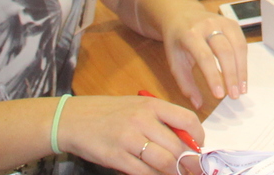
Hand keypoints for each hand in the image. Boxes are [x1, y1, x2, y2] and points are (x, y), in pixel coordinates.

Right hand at [55, 93, 203, 174]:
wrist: (73, 119)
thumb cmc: (108, 113)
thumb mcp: (137, 107)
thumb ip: (160, 120)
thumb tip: (186, 141)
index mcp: (151, 104)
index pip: (187, 119)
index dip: (199, 137)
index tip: (200, 148)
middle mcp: (142, 120)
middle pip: (178, 146)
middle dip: (191, 163)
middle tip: (195, 170)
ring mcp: (128, 139)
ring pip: (164, 162)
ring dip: (176, 173)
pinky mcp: (116, 157)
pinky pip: (143, 172)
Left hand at [163, 8, 248, 105]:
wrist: (180, 14)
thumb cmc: (177, 41)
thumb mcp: (174, 61)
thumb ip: (185, 83)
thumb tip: (197, 104)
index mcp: (190, 34)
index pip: (205, 57)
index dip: (213, 77)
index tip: (219, 95)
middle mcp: (208, 25)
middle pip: (225, 51)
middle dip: (232, 75)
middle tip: (234, 95)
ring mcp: (222, 22)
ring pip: (238, 46)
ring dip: (242, 70)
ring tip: (242, 89)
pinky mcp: (232, 23)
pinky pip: (242, 43)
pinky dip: (244, 61)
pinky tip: (242, 76)